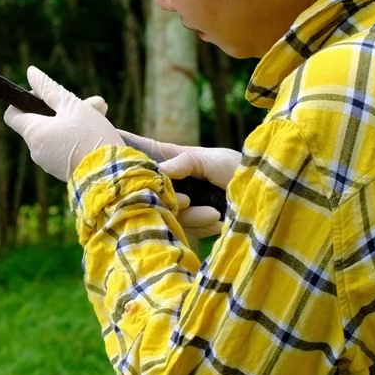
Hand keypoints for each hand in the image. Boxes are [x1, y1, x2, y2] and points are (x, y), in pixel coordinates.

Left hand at [3, 67, 124, 181]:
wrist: (112, 176)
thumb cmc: (91, 137)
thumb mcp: (72, 106)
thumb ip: (49, 88)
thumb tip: (31, 73)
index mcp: (34, 133)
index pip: (12, 113)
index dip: (25, 99)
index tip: (46, 95)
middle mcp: (36, 151)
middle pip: (39, 122)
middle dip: (60, 108)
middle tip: (89, 102)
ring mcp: (48, 163)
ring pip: (55, 134)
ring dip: (73, 121)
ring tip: (100, 114)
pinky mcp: (62, 171)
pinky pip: (63, 148)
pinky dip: (75, 137)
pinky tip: (98, 132)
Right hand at [118, 130, 240, 237]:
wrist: (267, 196)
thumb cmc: (240, 168)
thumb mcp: (211, 159)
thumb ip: (184, 162)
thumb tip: (157, 170)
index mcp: (176, 159)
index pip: (144, 152)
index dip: (126, 149)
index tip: (106, 143)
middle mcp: (174, 182)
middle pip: (150, 191)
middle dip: (167, 198)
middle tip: (186, 200)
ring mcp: (183, 203)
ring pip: (167, 214)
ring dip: (191, 216)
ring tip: (213, 213)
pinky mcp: (193, 223)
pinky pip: (184, 230)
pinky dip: (202, 226)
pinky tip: (218, 220)